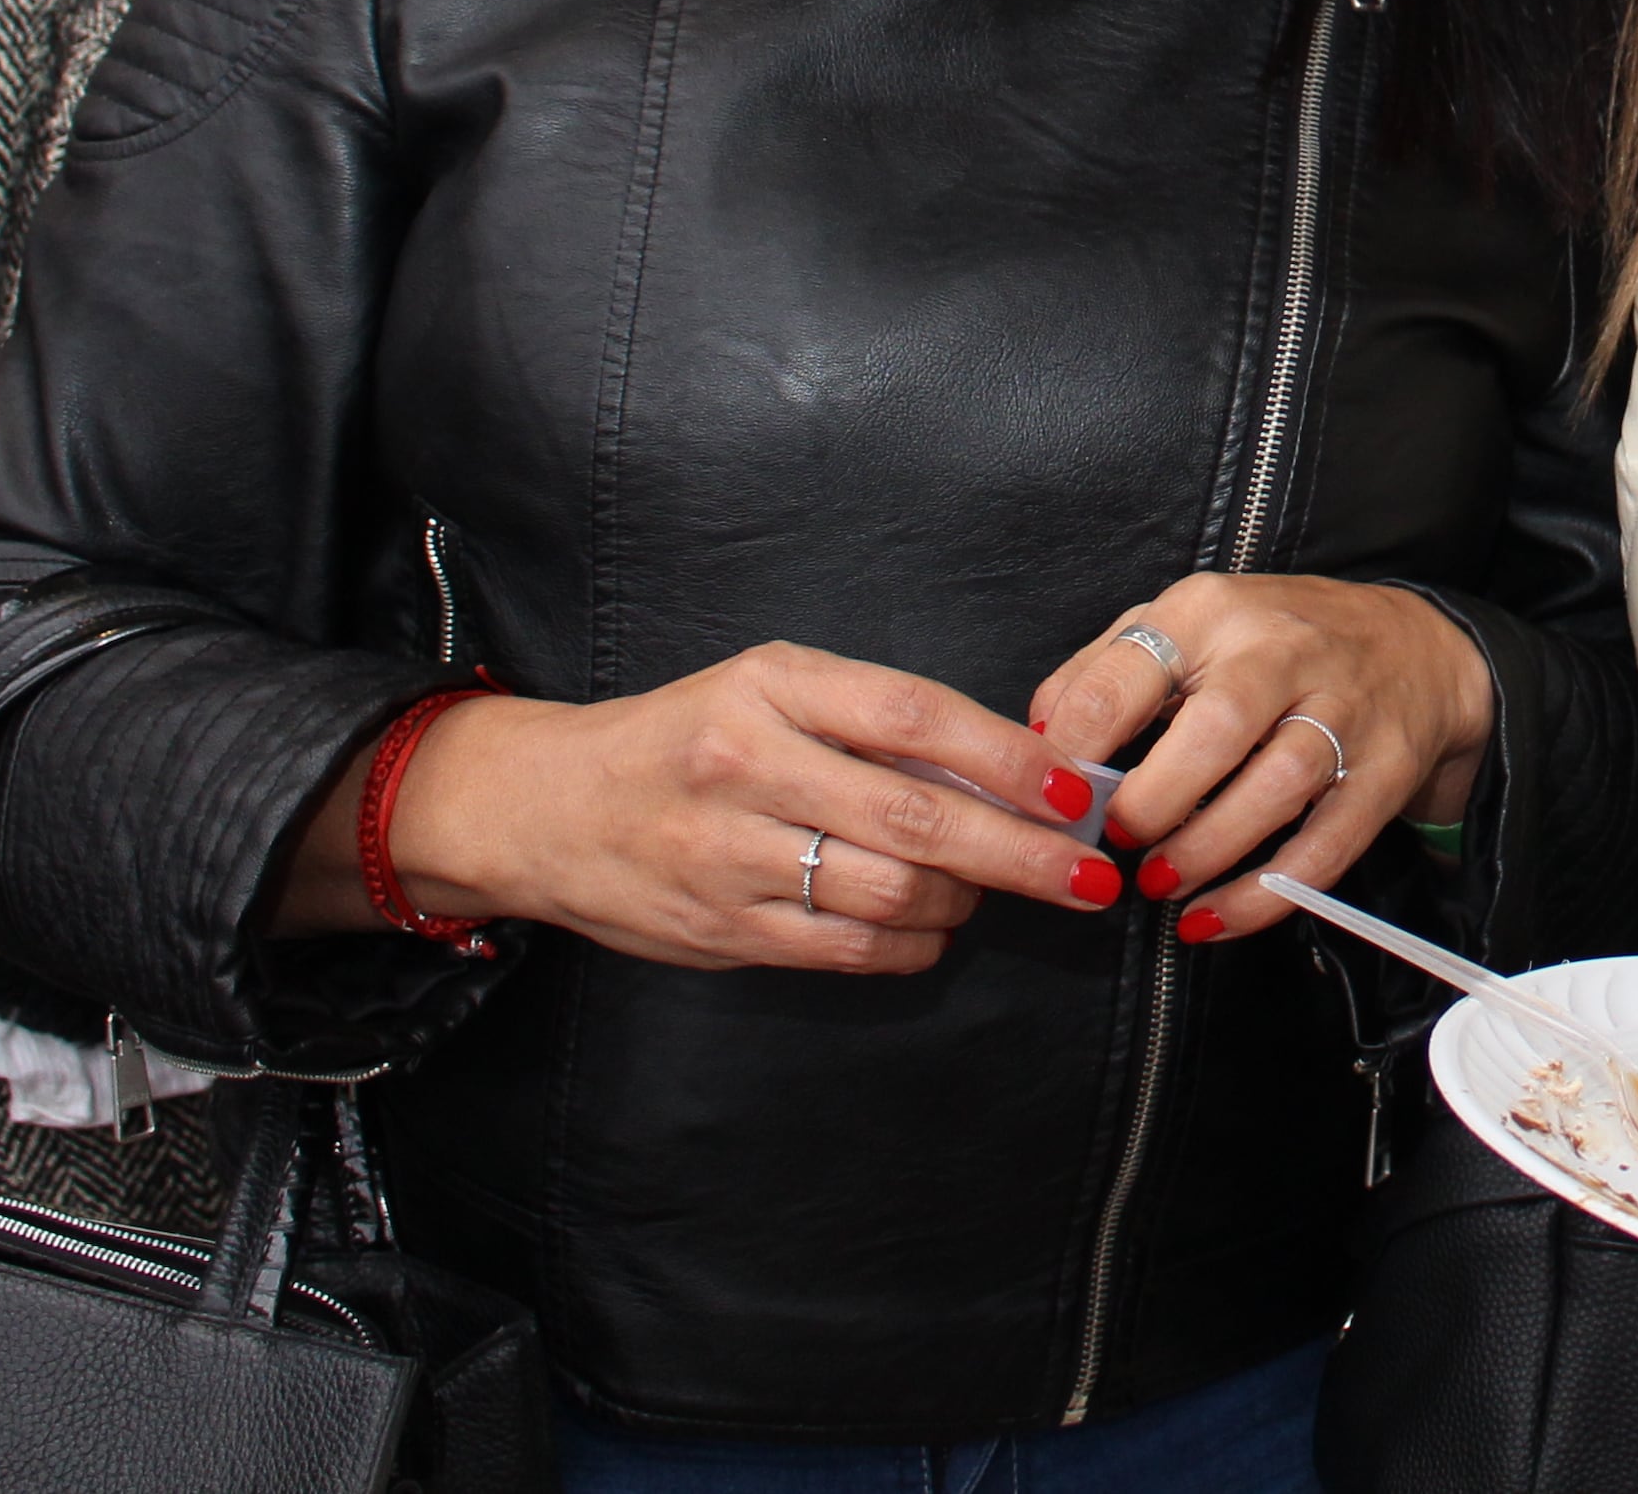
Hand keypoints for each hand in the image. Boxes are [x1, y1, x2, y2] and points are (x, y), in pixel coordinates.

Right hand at [278, 642, 1111, 973]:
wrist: (545, 807)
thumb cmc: (685, 737)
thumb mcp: (770, 689)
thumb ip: (873, 719)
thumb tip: (1011, 764)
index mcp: (770, 687)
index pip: (914, 717)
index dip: (1009, 758)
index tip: (1076, 789)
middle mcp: (748, 767)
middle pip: (919, 820)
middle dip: (1024, 853)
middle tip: (1093, 874)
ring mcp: (731, 856)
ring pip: (891, 893)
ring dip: (966, 899)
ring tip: (988, 888)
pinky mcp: (722, 930)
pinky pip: (849, 949)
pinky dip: (913, 944)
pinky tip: (932, 926)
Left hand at [1030, 574, 1493, 943]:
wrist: (1415, 646)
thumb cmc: (1270, 641)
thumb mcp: (1183, 625)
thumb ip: (1102, 671)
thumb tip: (1040, 740)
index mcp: (1212, 611)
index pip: (1132, 667)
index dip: (1080, 740)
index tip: (1053, 795)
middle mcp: (1283, 652)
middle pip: (1219, 727)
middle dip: (1157, 798)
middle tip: (1119, 841)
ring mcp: (1343, 711)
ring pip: (1279, 786)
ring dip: (1209, 848)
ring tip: (1161, 884)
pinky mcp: (1383, 771)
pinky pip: (1326, 844)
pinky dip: (1265, 894)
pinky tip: (1214, 919)